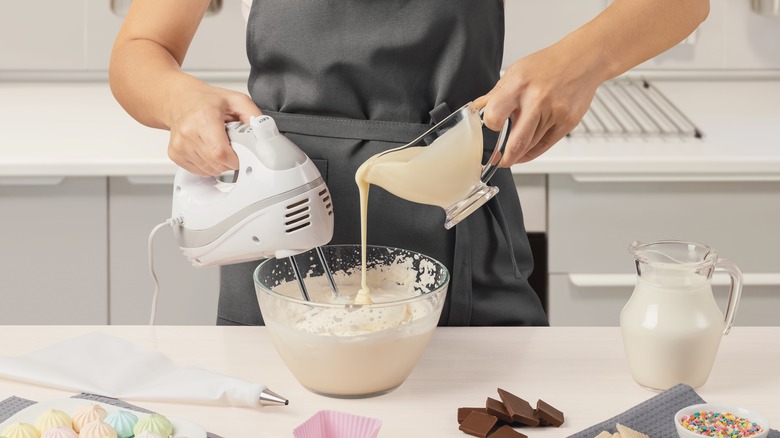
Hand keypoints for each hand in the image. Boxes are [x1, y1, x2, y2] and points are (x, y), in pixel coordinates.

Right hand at [166, 83, 260, 175]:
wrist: (180, 100)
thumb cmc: (207, 100)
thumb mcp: (236, 100)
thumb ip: (254, 116)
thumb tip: (266, 132)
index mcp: (204, 117)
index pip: (220, 152)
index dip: (235, 159)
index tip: (241, 154)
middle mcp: (188, 131)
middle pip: (216, 164)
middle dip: (230, 161)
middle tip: (231, 146)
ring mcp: (179, 144)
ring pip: (208, 170)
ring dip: (219, 164)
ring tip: (218, 144)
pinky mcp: (175, 154)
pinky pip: (199, 171)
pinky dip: (208, 165)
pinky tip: (207, 149)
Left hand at [475, 43, 601, 166]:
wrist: (583, 60)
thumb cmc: (549, 64)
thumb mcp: (516, 72)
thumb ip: (496, 93)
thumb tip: (478, 108)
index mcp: (519, 85)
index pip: (495, 115)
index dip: (491, 124)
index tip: (491, 127)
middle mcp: (538, 100)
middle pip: (517, 141)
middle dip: (504, 158)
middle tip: (499, 160)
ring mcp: (555, 113)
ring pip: (531, 146)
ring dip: (519, 154)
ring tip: (512, 152)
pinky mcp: (567, 123)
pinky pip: (545, 145)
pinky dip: (532, 152)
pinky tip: (525, 152)